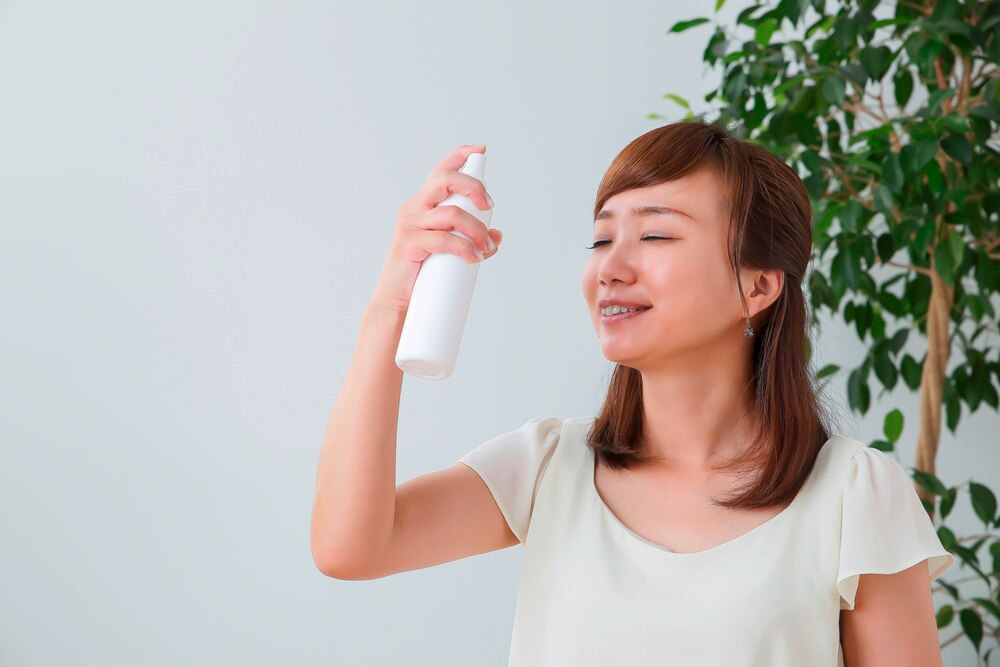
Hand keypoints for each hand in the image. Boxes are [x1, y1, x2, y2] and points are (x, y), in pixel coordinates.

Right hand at [369, 144, 501, 313]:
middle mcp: (414, 207)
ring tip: (486, 248)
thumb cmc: (423, 273)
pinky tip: (475, 257)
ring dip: (476, 229)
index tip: (480, 150)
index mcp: (423, 203)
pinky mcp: (408, 243)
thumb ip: (472, 239)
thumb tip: (498, 236)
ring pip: (451, 213)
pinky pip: (443, 239)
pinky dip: (464, 247)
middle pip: (445, 179)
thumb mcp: (450, 251)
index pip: (440, 171)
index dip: (460, 156)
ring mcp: (410, 224)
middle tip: (490, 206)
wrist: (399, 300)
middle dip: (473, 187)